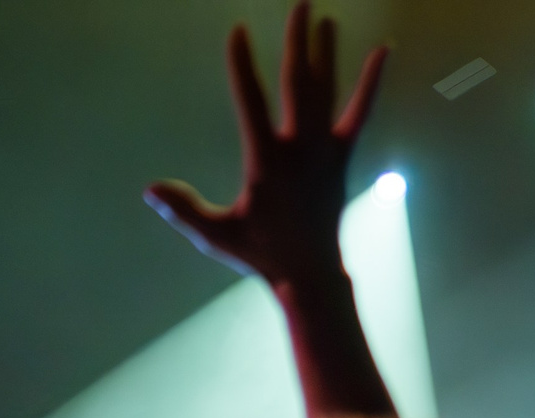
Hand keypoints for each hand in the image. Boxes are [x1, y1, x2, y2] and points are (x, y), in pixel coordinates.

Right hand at [146, 3, 386, 286]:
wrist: (310, 273)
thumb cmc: (259, 254)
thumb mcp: (215, 234)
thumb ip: (184, 209)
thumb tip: (150, 189)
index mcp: (265, 160)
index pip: (250, 100)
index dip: (242, 64)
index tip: (238, 31)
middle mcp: (299, 148)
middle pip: (297, 82)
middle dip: (296, 41)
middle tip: (300, 5)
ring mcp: (325, 150)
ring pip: (327, 91)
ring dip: (327, 53)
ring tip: (327, 20)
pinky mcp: (342, 156)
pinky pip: (359, 112)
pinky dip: (372, 82)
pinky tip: (384, 53)